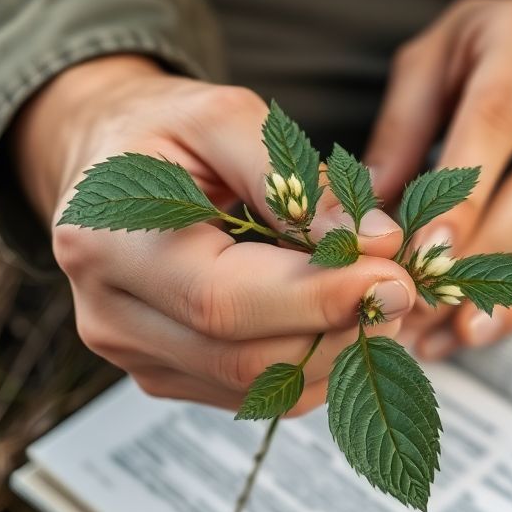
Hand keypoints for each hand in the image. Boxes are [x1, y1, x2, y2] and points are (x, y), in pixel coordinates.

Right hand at [13, 55, 414, 413]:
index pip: (222, 300)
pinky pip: (259, 393)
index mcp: (106, 240)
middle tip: (405, 289)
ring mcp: (135, 356)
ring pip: (260, 388)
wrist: (107, 156)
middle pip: (244, 360)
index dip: (318, 299)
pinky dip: (318, 365)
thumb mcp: (225, 118)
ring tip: (384, 299)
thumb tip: (377, 243)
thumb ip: (299, 181)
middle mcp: (109, 313)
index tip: (396, 277)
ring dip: (340, 353)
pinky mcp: (168, 375)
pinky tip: (349, 320)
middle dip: (341, 330)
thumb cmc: (163, 130)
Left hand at [362, 0, 511, 359]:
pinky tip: (486, 328)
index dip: (466, 192)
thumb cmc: (462, 60)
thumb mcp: (416, 72)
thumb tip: (365, 221)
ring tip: (461, 331)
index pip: (498, 118)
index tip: (427, 251)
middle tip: (435, 298)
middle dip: (493, 245)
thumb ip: (397, 138)